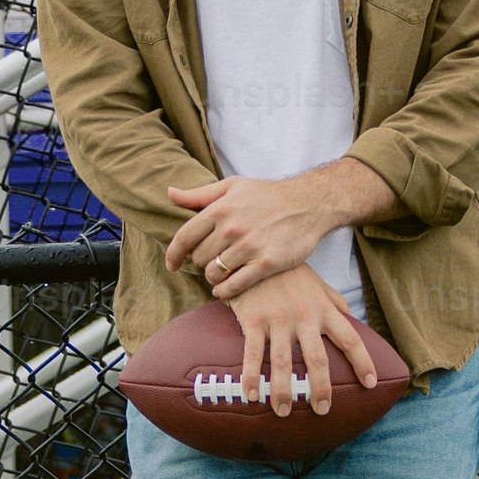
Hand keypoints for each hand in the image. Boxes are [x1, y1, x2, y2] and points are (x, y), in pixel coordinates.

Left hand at [163, 159, 393, 298]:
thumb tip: (169, 193)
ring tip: (219, 275)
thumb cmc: (268, 195)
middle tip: (210, 262)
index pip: (185, 236)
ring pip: (214, 273)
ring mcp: (249, 247)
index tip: (172, 265)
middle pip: (199, 258)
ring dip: (213, 277)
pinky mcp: (266, 263)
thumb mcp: (233, 186)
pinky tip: (224, 290)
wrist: (309, 203)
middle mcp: (232, 228)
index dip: (174, 254)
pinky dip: (224, 291)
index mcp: (220, 209)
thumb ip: (200, 194)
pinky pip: (235, 285)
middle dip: (201, 262)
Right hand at [222, 266, 375, 417]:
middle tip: (322, 410)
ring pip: (284, 362)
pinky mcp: (254, 321)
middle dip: (321, 388)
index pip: (351, 338)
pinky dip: (251, 377)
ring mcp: (278, 319)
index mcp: (324, 309)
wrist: (257, 252)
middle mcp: (305, 316)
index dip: (363, 362)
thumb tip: (354, 322)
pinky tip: (251, 396)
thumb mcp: (319, 284)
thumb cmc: (290, 273)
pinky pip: (253, 354)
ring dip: (284, 390)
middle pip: (318, 359)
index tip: (370, 383)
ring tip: (284, 412)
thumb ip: (337, 303)